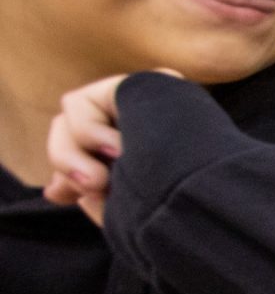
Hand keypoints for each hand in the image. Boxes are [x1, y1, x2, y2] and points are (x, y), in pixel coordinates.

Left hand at [42, 73, 162, 226]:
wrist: (202, 189)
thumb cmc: (174, 209)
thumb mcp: (125, 208)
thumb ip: (90, 195)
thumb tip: (54, 190)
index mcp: (147, 154)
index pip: (89, 153)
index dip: (68, 171)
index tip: (59, 196)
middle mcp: (143, 126)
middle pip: (72, 136)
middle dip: (67, 164)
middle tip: (90, 188)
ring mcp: (140, 103)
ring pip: (68, 122)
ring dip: (71, 155)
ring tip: (99, 180)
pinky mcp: (134, 85)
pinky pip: (78, 105)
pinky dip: (86, 132)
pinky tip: (119, 146)